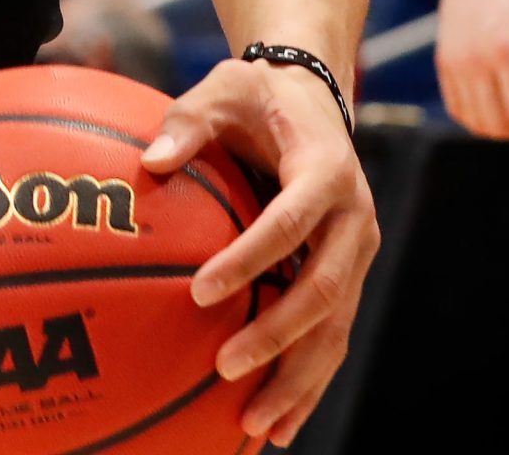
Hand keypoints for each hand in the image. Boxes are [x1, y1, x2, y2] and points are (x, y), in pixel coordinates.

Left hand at [145, 58, 377, 447]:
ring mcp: (357, 252)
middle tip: (224, 366)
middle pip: (324, 289)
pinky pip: (332, 336)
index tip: (201, 291)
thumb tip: (151, 161)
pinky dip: (308, 382)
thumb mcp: (222, 88)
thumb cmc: (257, 94)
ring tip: (256, 423)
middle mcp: (354, 217)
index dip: (252, 258)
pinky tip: (278, 426)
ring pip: (336, 327)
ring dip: (298, 378)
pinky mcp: (349, 275)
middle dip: (278, 335)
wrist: (313, 97)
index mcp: (326, 170)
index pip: (291, 222)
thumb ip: (188, 120)